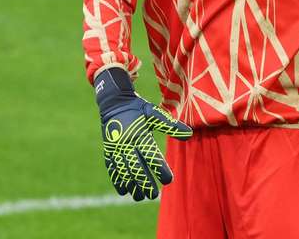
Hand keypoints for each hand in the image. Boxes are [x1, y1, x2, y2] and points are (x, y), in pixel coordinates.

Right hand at [94, 67, 191, 200]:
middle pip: (136, 167)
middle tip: (153, 195)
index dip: (159, 169)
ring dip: (131, 185)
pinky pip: (112, 168)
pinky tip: (124, 191)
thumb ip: (170, 125)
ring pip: (123, 170)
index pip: (151, 155)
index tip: (168, 180)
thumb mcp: (154, 113)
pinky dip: (117, 180)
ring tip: (140, 196)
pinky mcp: (108, 150)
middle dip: (144, 182)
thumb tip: (189, 134)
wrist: (114, 102)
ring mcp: (116, 147)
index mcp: (140, 134)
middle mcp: (127, 142)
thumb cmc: (138, 109)